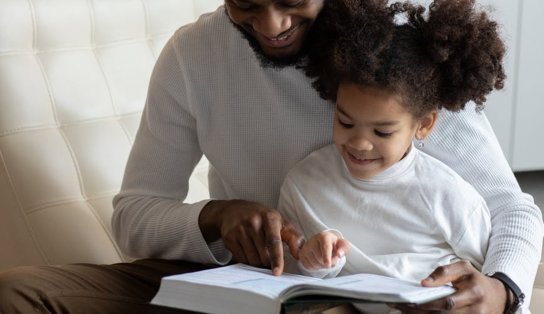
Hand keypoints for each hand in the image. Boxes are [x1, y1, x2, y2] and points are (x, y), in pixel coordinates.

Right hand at [198, 199, 301, 274]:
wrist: (233, 210)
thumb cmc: (261, 217)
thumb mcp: (280, 222)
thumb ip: (293, 238)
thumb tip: (300, 255)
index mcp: (269, 218)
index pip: (274, 242)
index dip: (276, 258)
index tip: (277, 272)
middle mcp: (253, 222)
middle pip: (263, 255)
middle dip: (268, 262)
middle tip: (268, 255)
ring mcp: (239, 230)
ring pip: (252, 260)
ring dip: (257, 262)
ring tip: (257, 251)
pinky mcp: (229, 238)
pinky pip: (241, 259)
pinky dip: (247, 260)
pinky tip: (247, 249)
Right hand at [299, 231, 348, 269]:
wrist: (324, 243)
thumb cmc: (334, 244)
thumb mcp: (342, 245)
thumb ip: (344, 249)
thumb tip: (339, 254)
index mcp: (324, 236)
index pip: (325, 247)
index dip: (327, 257)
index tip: (328, 265)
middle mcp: (312, 240)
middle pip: (320, 258)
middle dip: (328, 263)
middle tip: (331, 259)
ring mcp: (306, 247)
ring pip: (314, 263)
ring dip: (321, 266)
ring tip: (324, 259)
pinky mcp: (301, 254)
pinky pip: (309, 266)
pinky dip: (315, 267)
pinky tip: (318, 261)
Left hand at [390, 260, 506, 313]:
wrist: (499, 295)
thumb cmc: (476, 279)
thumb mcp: (464, 268)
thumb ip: (444, 272)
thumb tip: (423, 283)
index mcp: (474, 293)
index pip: (446, 303)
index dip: (426, 304)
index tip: (408, 302)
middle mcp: (476, 310)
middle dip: (420, 313)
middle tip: (401, 307)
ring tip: (406, 311)